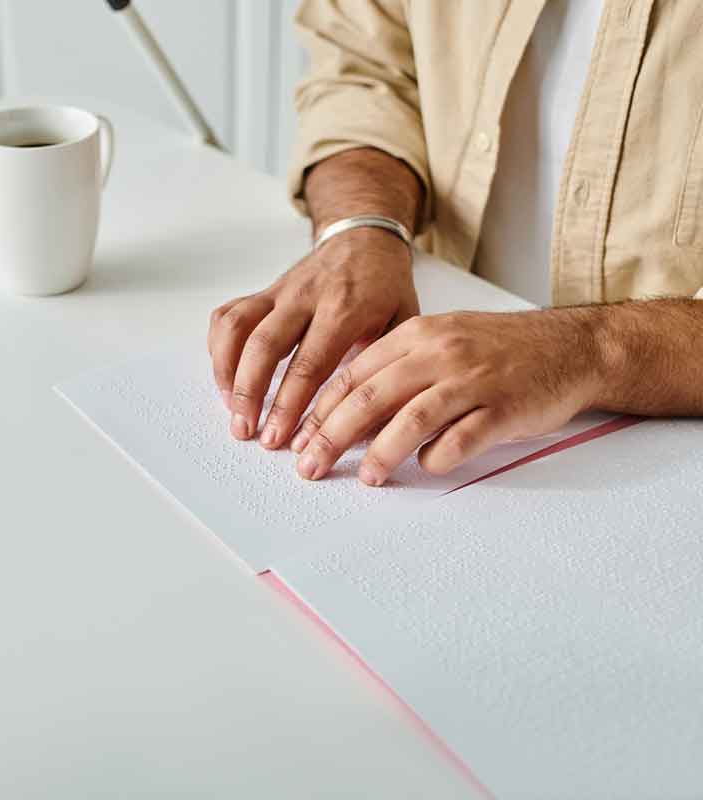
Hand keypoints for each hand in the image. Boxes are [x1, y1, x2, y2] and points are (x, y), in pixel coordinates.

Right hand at [208, 227, 418, 449]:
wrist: (365, 237)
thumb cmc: (385, 286)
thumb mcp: (404, 322)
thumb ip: (385, 367)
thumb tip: (373, 424)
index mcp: (345, 309)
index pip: (309, 364)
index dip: (289, 404)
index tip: (279, 437)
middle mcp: (306, 298)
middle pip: (264, 347)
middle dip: (249, 394)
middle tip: (245, 430)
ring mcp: (279, 293)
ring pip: (237, 328)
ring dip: (226, 372)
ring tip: (230, 408)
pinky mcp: (262, 292)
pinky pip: (228, 316)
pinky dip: (218, 346)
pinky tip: (225, 375)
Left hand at [292, 309, 603, 484]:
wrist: (572, 346)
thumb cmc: (499, 351)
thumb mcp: (441, 344)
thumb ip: (396, 373)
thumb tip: (348, 418)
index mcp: (418, 334)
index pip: (354, 374)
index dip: (321, 409)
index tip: (300, 438)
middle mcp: (441, 353)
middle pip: (371, 396)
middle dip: (332, 434)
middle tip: (311, 465)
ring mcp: (474, 379)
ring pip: (412, 417)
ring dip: (382, 452)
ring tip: (365, 477)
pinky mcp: (505, 407)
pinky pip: (463, 437)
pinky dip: (439, 455)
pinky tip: (427, 466)